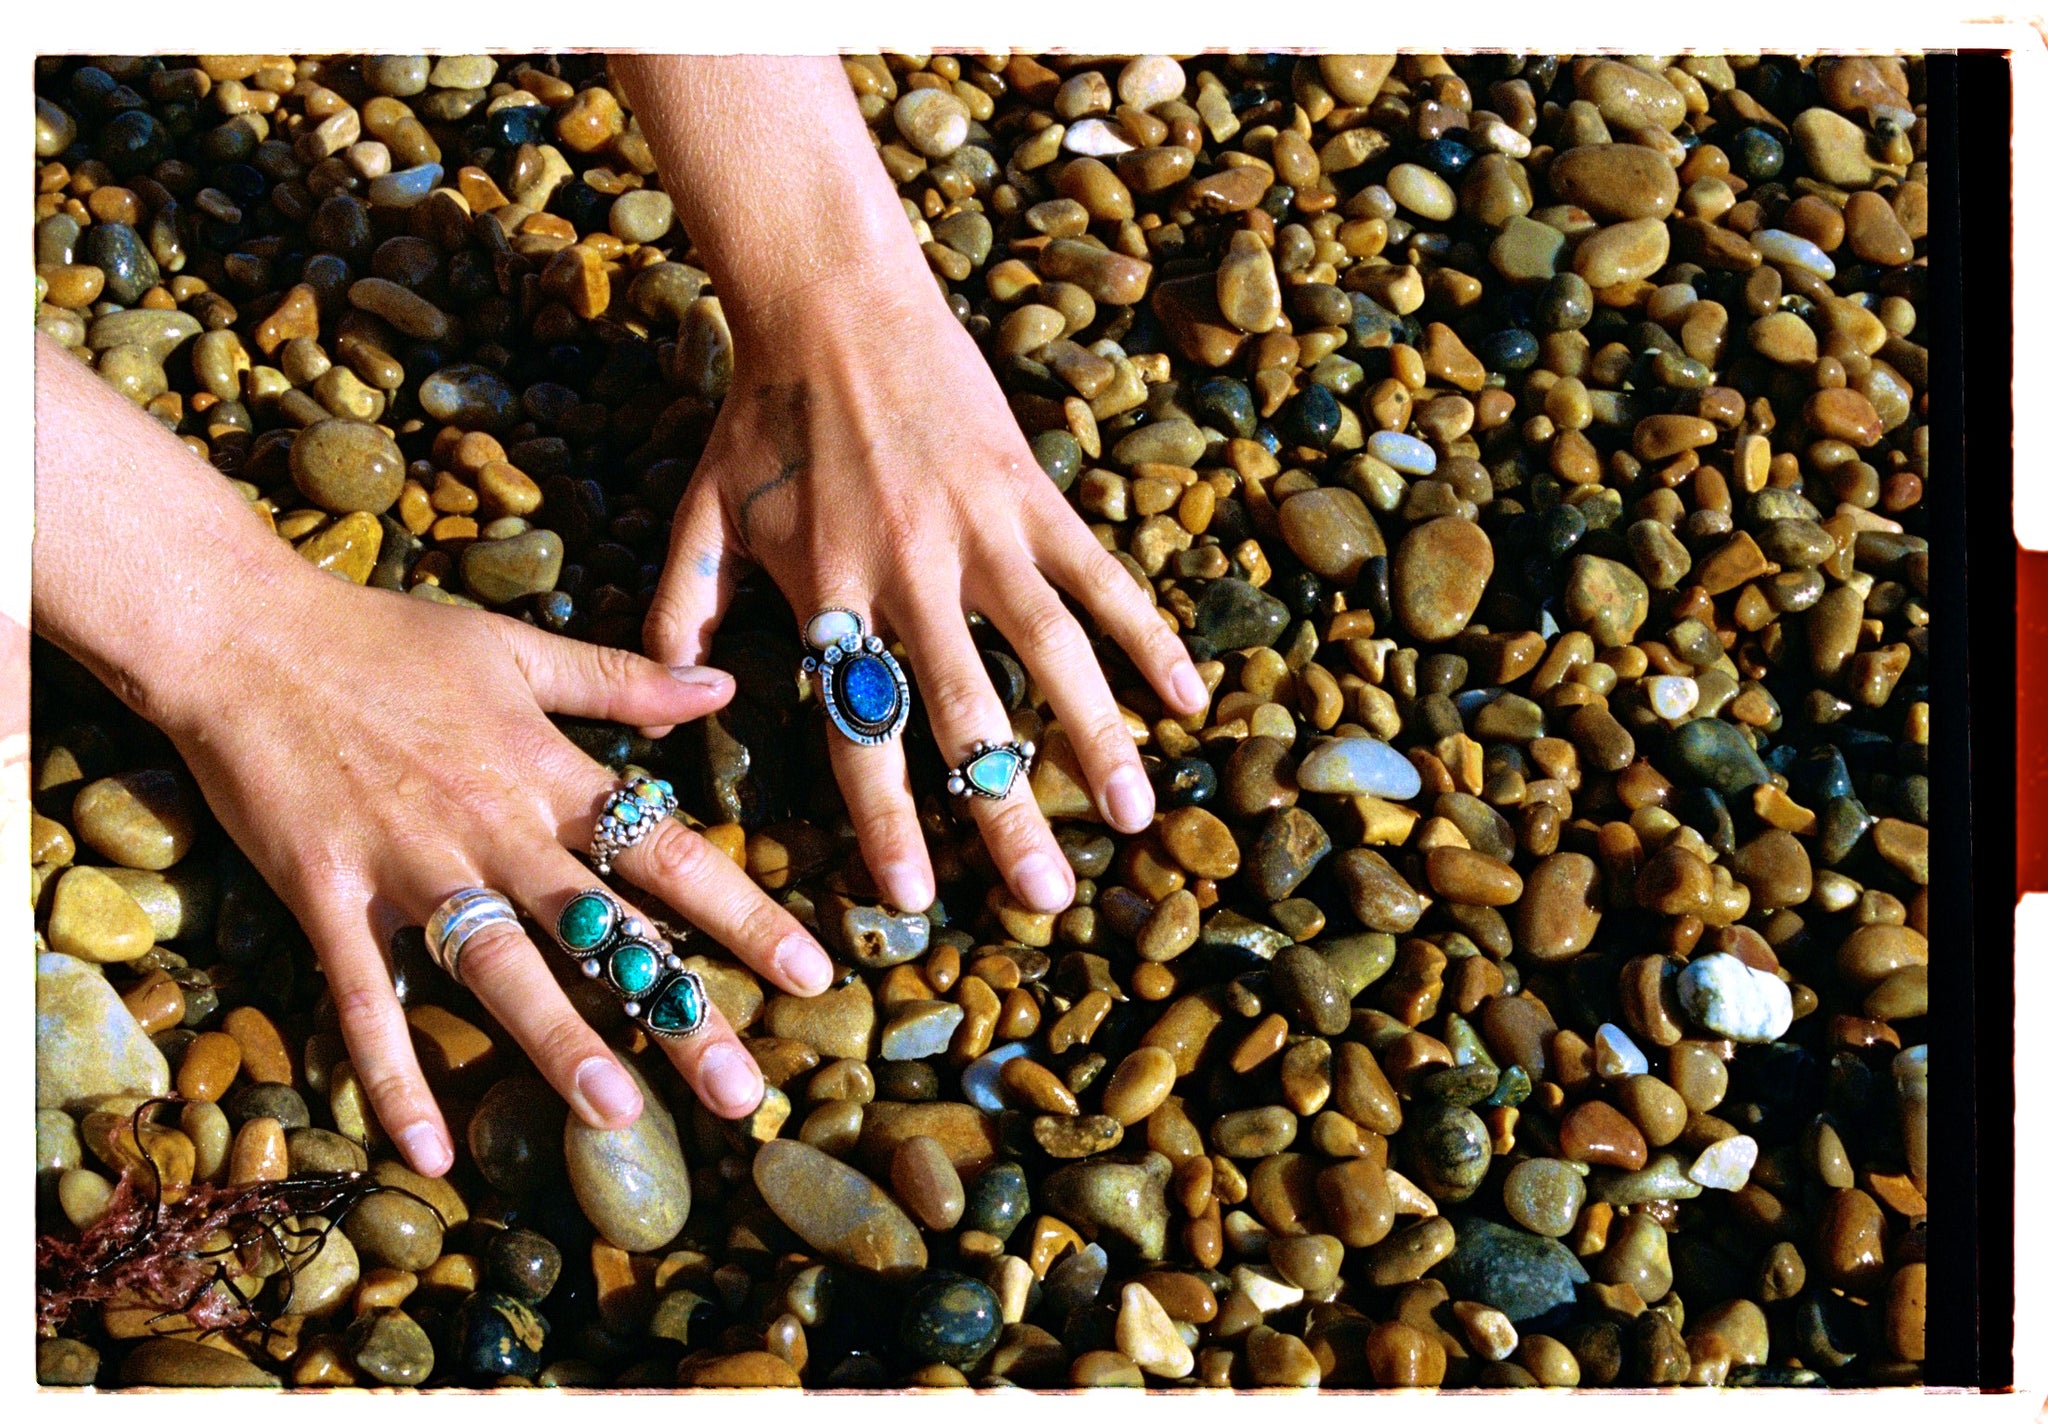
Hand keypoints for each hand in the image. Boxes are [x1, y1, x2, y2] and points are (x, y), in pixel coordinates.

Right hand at [154, 574, 834, 1174]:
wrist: (243, 635)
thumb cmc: (385, 639)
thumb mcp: (517, 647)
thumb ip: (622, 680)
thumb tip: (721, 685)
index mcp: (547, 775)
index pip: (669, 853)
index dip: (745, 914)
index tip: (812, 971)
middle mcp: (495, 830)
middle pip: (605, 930)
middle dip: (677, 1012)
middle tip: (744, 1092)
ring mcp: (411, 869)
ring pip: (502, 968)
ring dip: (561, 1043)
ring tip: (620, 1114)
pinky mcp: (329, 899)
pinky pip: (365, 1000)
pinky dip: (393, 1076)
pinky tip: (430, 1151)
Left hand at [644, 280, 1211, 916]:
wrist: (830, 299)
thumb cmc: (761, 414)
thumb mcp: (702, 513)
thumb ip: (679, 608)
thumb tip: (659, 700)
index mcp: (828, 593)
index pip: (858, 729)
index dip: (886, 819)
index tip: (911, 900)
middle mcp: (910, 573)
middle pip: (965, 713)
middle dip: (1007, 812)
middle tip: (1045, 901)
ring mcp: (982, 532)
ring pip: (1052, 652)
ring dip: (1097, 738)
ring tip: (1135, 819)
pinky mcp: (1034, 492)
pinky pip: (1102, 573)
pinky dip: (1148, 632)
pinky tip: (1189, 695)